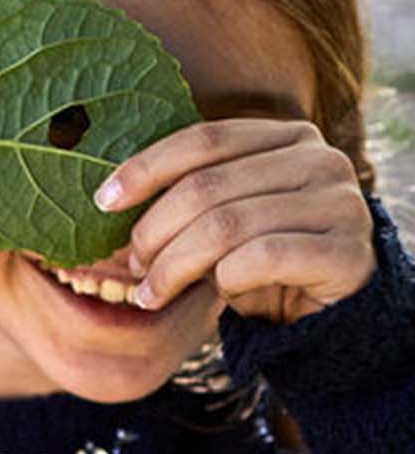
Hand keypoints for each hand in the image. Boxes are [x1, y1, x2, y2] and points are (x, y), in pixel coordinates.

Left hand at [95, 119, 374, 323]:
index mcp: (288, 136)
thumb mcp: (222, 216)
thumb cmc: (259, 261)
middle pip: (208, 186)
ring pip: (227, 226)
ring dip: (175, 265)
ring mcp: (342, 204)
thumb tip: (107, 193)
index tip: (103, 202)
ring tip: (151, 292)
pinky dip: (224, 279)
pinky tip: (214, 297)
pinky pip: (262, 259)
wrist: (329, 316)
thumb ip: (190, 191)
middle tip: (133, 265)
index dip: (146, 168)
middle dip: (155, 230)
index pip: (204, 139)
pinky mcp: (349, 253)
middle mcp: (321, 160)